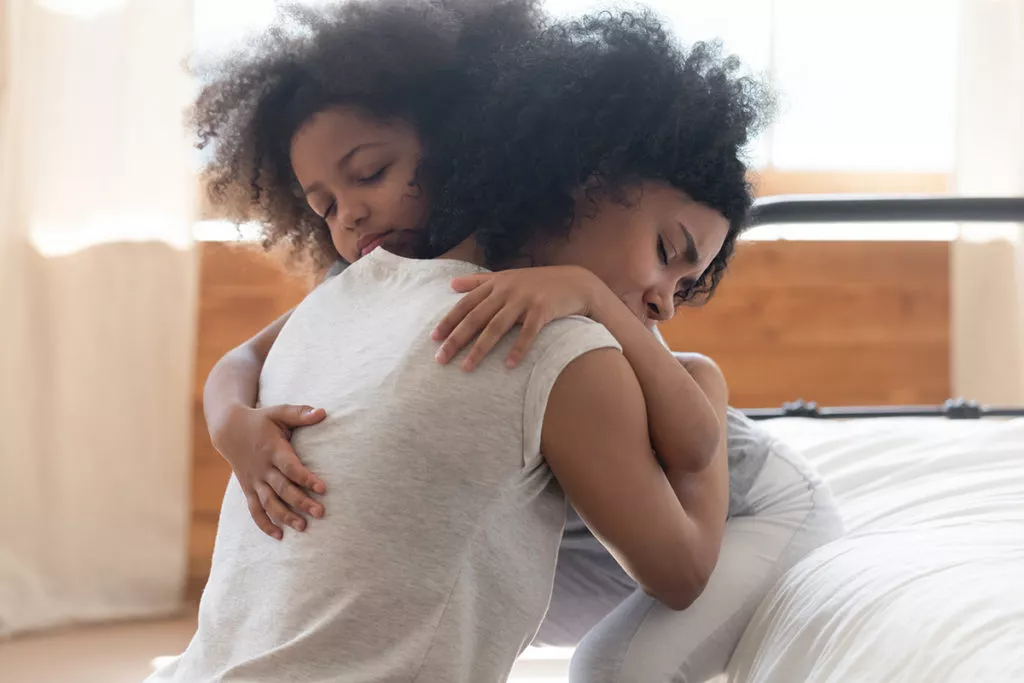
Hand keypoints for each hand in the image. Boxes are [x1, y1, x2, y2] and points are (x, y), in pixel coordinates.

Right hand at [210, 403, 326, 539]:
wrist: (228, 429)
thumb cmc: (261, 420)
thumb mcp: (278, 412)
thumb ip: (300, 413)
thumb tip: (323, 412)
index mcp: (272, 449)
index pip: (290, 467)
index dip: (305, 478)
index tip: (323, 488)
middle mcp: (262, 468)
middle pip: (282, 489)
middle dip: (301, 502)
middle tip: (320, 513)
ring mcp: (254, 480)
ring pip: (268, 502)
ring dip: (285, 516)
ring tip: (303, 527)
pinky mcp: (248, 488)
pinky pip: (254, 510)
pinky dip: (264, 524)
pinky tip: (279, 535)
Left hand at [432, 265, 602, 370]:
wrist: (575, 282)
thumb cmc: (538, 283)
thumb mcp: (507, 277)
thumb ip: (478, 281)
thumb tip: (451, 284)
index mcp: (496, 284)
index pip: (466, 304)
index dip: (449, 321)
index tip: (433, 338)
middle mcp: (507, 290)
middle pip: (475, 318)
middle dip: (456, 339)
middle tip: (441, 359)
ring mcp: (525, 300)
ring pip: (496, 327)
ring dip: (480, 349)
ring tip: (466, 368)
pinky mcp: (543, 310)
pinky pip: (527, 333)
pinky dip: (518, 349)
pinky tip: (508, 366)